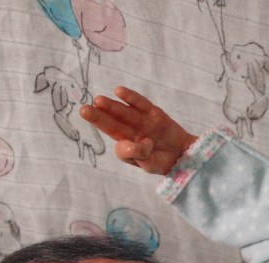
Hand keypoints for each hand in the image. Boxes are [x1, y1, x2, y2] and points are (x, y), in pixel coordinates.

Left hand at [80, 86, 197, 174]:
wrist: (184, 154)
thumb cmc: (163, 161)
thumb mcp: (151, 166)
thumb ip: (141, 156)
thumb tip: (137, 143)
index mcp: (127, 147)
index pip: (120, 145)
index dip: (126, 147)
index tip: (136, 149)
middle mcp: (131, 132)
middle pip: (113, 124)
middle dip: (99, 117)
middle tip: (84, 110)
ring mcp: (141, 121)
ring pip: (123, 112)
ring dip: (111, 106)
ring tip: (98, 101)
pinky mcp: (153, 112)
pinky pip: (140, 104)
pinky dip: (130, 97)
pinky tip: (118, 91)